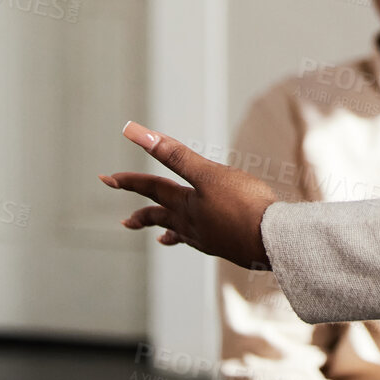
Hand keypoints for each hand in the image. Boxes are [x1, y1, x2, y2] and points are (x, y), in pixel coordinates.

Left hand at [101, 121, 278, 270]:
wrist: (270, 239)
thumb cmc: (242, 204)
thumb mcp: (208, 173)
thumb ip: (175, 154)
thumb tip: (138, 134)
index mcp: (185, 203)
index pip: (151, 188)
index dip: (129, 181)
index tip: (108, 179)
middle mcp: (191, 222)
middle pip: (159, 216)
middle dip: (141, 214)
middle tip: (124, 220)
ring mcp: (207, 237)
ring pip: (179, 232)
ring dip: (164, 230)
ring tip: (156, 236)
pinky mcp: (225, 245)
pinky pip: (200, 242)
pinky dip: (193, 240)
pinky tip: (198, 241)